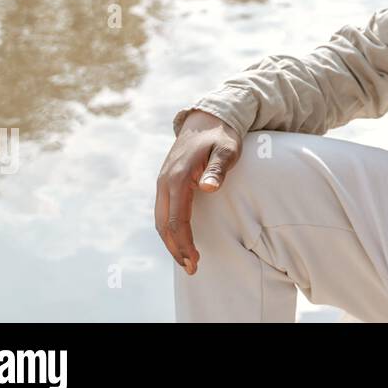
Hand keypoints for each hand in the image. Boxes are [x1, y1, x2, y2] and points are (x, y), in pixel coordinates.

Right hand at [155, 109, 242, 274]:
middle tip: (192, 268)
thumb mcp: (227, 149)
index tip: (195, 261)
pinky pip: (163, 211)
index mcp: (178, 177)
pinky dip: (169, 229)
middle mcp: (165, 181)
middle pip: (164, 224)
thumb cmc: (222, 136)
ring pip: (160, 220)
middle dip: (176, 249)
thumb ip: (218, 168)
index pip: (176, 220)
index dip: (184, 243)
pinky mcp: (166, 182)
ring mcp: (163, 181)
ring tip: (187, 261)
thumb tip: (209, 188)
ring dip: (171, 242)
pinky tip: (180, 240)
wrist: (207, 118)